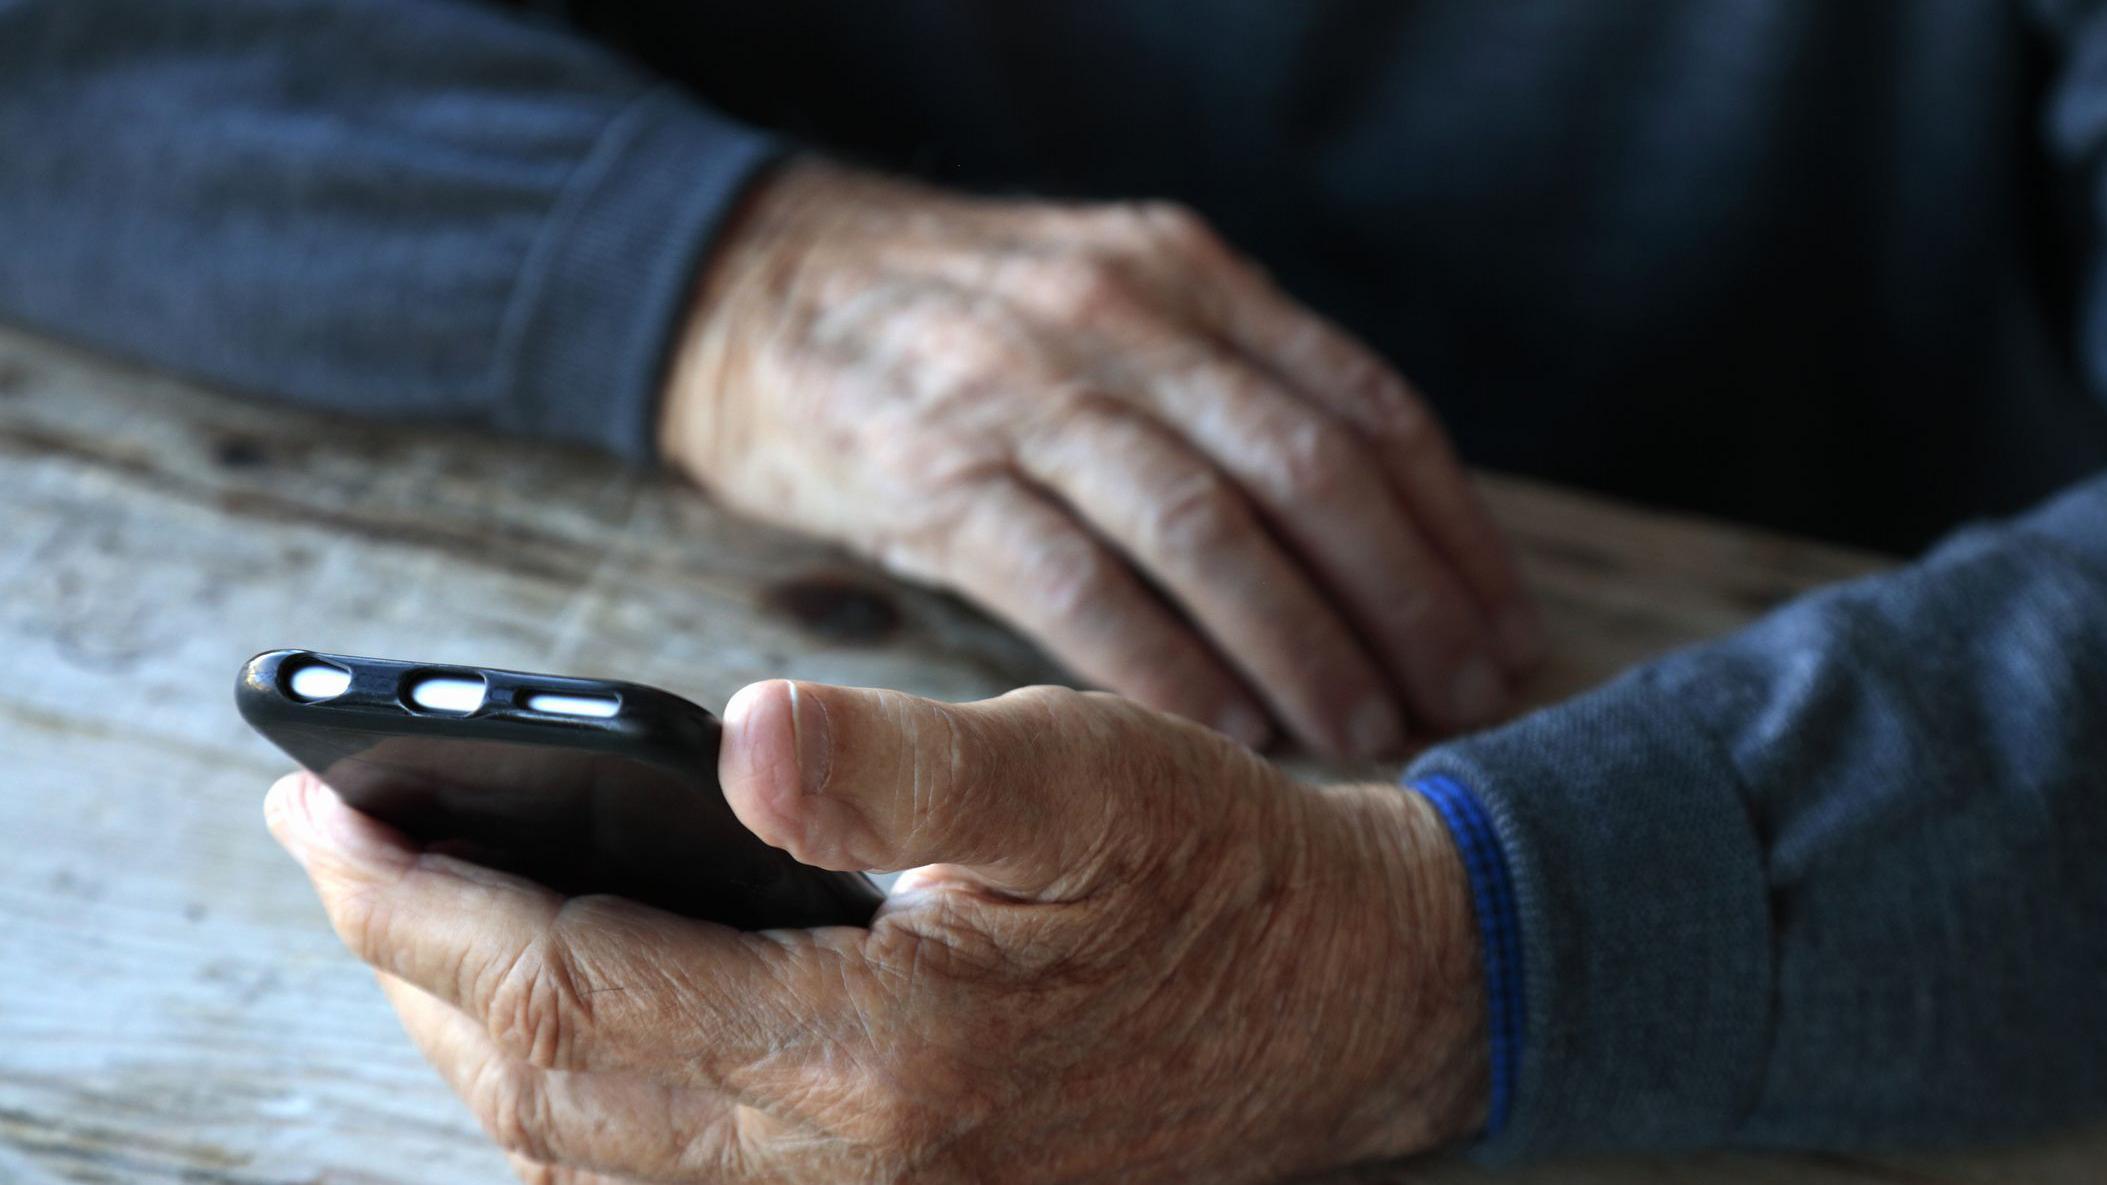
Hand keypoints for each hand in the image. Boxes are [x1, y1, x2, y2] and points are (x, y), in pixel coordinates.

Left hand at [267, 680, 1486, 1183]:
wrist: (1347, 1004)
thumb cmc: (1216, 873)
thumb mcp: (1083, 777)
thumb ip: (908, 766)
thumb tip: (749, 739)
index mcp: (880, 1063)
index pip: (567, 994)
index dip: (423, 900)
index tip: (320, 808)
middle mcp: (850, 1177)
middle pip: (541, 1095)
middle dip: (411, 965)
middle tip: (332, 844)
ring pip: (584, 1157)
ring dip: (475, 1035)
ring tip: (417, 916)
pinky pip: (664, 1181)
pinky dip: (570, 1098)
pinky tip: (562, 1012)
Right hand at [662, 160, 1540, 756]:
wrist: (753, 283)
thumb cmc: (955, 319)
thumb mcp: (1112, 299)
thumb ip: (1224, 384)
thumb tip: (1361, 529)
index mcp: (1189, 275)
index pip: (1365, 405)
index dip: (1452, 531)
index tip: (1504, 630)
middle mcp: (1125, 317)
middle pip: (1309, 472)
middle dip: (1406, 601)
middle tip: (1463, 701)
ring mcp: (1026, 392)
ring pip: (1207, 530)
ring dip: (1305, 645)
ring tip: (1365, 732)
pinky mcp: (934, 474)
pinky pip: (1075, 584)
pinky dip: (1162, 665)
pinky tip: (1223, 730)